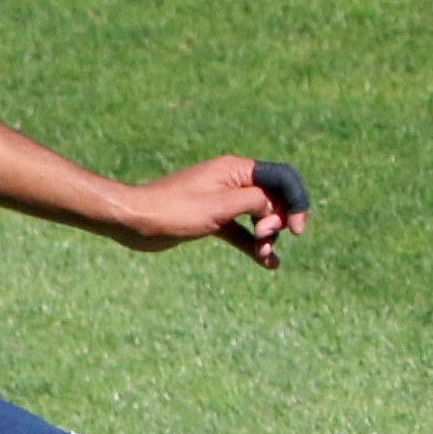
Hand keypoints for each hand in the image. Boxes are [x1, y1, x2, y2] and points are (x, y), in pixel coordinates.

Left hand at [116, 154, 309, 267]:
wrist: (135, 221)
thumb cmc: (176, 210)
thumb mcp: (222, 205)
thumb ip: (256, 202)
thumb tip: (272, 208)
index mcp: (236, 170)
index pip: (282, 178)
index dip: (296, 201)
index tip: (296, 228)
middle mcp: (232, 181)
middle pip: (273, 199)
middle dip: (278, 221)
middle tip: (264, 237)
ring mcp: (222, 200)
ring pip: (259, 217)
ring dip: (267, 236)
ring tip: (264, 255)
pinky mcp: (212, 218)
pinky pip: (242, 230)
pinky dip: (253, 244)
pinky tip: (267, 263)